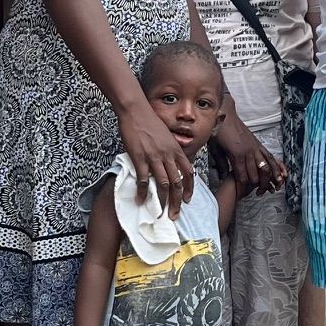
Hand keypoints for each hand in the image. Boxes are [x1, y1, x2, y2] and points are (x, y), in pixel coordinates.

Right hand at [118, 102, 193, 218]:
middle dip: (177, 202)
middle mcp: (169, 155)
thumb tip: (170, 163)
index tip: (188, 200)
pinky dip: (142, 192)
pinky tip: (140, 200)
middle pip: (178, 183)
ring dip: (162, 201)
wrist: (136, 111)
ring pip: (163, 184)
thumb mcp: (166, 136)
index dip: (190, 189)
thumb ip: (170, 150)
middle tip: (174, 215)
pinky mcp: (139, 158)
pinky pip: (142, 180)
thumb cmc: (150, 121)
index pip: (189, 173)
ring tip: (159, 213)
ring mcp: (154, 157)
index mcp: (176, 149)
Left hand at [215, 113, 283, 194]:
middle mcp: (248, 152)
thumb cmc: (218, 131)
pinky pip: (269, 156)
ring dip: (270, 178)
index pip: (243, 177)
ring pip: (266, 166)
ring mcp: (255, 147)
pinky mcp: (258, 143)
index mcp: (236, 155)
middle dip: (256, 186)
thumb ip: (221, 164)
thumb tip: (222, 177)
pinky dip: (276, 166)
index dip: (243, 187)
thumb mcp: (215, 149)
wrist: (225, 115)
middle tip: (255, 193)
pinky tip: (280, 172)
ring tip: (273, 188)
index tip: (241, 193)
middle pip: (255, 175)